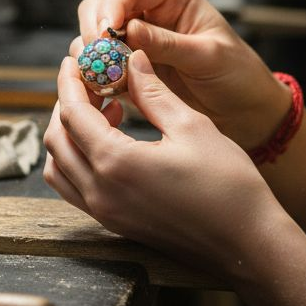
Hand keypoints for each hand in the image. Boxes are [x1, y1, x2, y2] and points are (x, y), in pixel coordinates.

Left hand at [44, 49, 292, 280]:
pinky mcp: (115, 224)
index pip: (73, 114)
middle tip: (89, 82)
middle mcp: (101, 192)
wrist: (247, 244)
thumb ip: (154, 93)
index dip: (69, 83)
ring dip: (69, 135)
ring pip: (60, 168)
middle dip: (66, 106)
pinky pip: (76, 189)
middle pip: (57, 141)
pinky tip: (111, 142)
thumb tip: (133, 61)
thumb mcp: (192, 127)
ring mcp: (105, 213)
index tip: (73, 61)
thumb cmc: (228, 186)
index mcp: (116, 164)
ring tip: (104, 111)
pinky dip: (79, 161)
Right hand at [77, 0, 289, 147]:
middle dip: (94, 29)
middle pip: (100, 8)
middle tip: (98, 55)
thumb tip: (129, 30)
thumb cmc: (238, 75)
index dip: (112, 5)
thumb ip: (169, 43)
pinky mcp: (129, 72)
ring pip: (93, 38)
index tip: (108, 30)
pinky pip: (99, 69)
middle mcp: (149, 15)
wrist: (245, 112)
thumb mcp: (208, 56)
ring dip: (91, 55)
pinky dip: (95, 78)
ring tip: (104, 76)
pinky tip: (103, 91)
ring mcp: (136, 44)